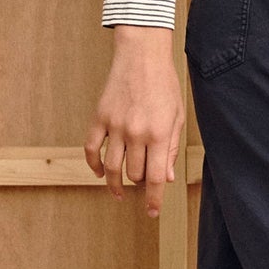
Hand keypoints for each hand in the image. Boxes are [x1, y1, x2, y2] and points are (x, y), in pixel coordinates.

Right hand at [85, 26, 184, 211]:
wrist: (142, 56)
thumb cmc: (164, 85)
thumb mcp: (177, 117)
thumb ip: (170, 148)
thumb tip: (167, 178)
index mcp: (158, 134)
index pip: (155, 178)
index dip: (154, 199)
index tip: (151, 212)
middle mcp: (135, 133)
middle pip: (133, 174)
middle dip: (139, 184)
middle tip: (143, 183)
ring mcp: (115, 126)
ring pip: (111, 167)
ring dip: (114, 183)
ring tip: (119, 191)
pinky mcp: (99, 117)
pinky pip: (91, 148)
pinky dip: (93, 164)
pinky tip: (99, 172)